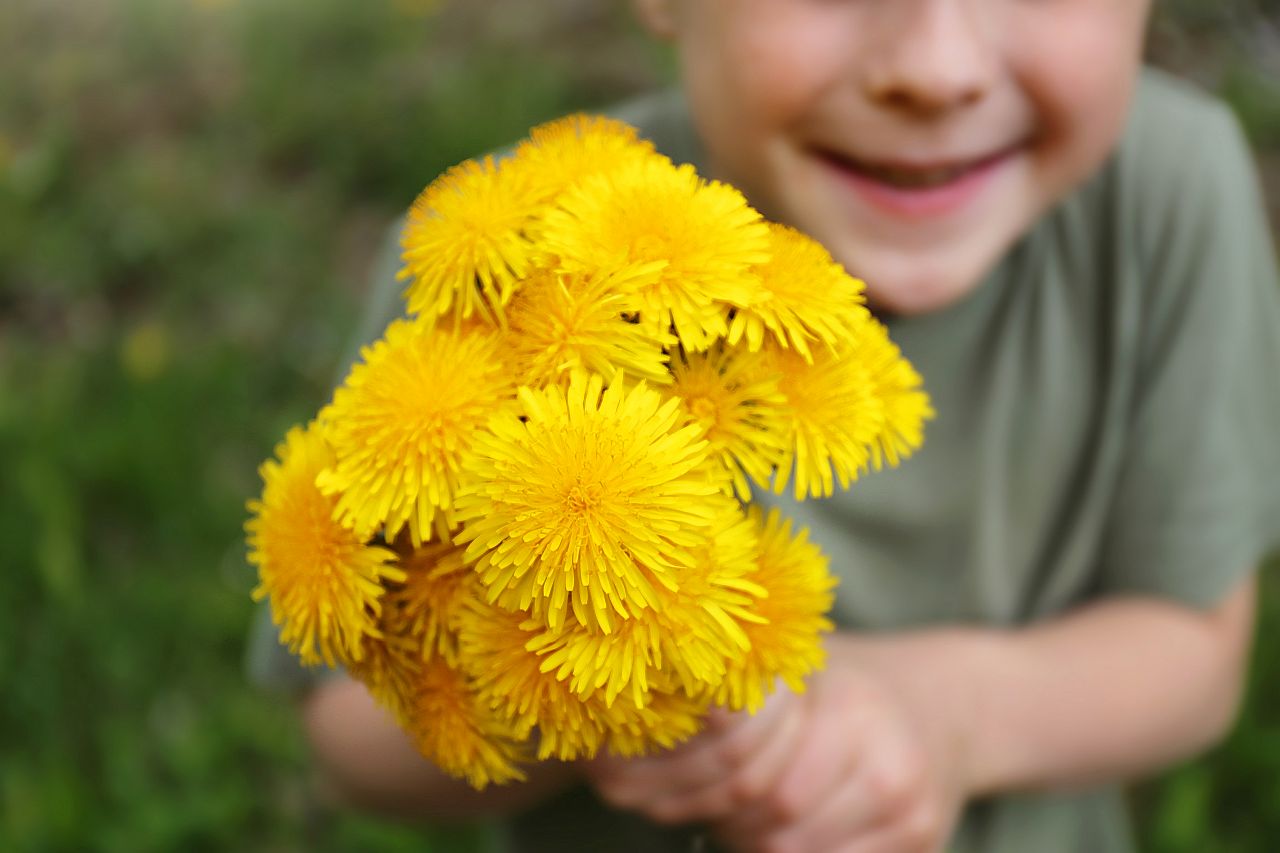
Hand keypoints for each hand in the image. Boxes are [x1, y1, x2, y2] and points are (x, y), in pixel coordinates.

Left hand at [583, 633, 977, 852]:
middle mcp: (880, 752)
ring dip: (756, 841)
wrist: (952, 703)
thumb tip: (633, 724)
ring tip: (746, 813)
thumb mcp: (796, 668)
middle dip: (727, 816)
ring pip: (796, 850)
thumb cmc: (847, 685)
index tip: (672, 779)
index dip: (700, 784)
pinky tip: (788, 828)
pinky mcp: (921, 839)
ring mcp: (906, 803)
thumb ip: (737, 690)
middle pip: (770, 819)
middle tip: (706, 801)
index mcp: (843, 702)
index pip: (751, 772)